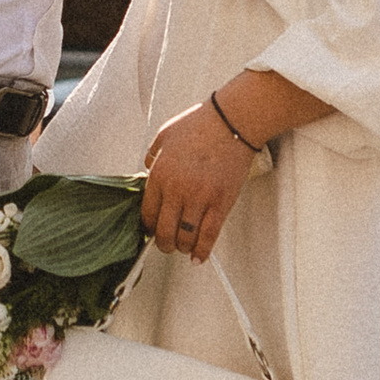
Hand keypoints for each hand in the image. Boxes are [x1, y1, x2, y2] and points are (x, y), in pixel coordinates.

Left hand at [140, 102, 254, 263]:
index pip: (147, 212)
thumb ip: (152, 157)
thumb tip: (148, 172)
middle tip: (166, 245)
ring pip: (185, 237)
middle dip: (163, 244)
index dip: (149, 226)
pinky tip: (198, 257)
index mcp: (159, 174)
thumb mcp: (163, 135)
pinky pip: (209, 235)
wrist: (232, 121)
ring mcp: (200, 198)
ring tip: (183, 248)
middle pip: (164, 231)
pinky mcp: (221, 203)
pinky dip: (202, 251)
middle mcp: (177, 189)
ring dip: (182, 248)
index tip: (152, 230)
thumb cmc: (199, 124)